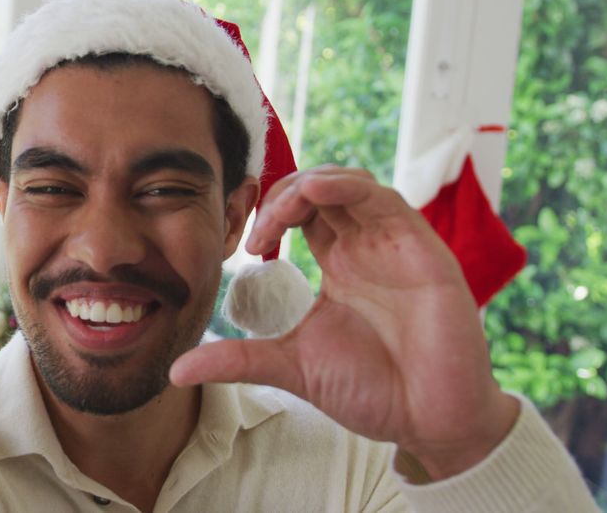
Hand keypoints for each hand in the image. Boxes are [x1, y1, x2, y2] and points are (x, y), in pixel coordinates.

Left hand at [170, 166, 518, 479]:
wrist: (429, 422)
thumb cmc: (372, 390)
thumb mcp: (290, 367)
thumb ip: (238, 359)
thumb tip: (177, 370)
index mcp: (341, 262)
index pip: (303, 211)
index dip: (271, 214)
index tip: (247, 247)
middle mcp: (368, 246)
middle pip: (323, 189)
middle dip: (283, 195)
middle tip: (259, 230)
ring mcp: (397, 246)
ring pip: (352, 184)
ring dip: (310, 185)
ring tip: (280, 211)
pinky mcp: (424, 253)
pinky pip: (387, 201)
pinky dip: (350, 187)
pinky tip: (318, 190)